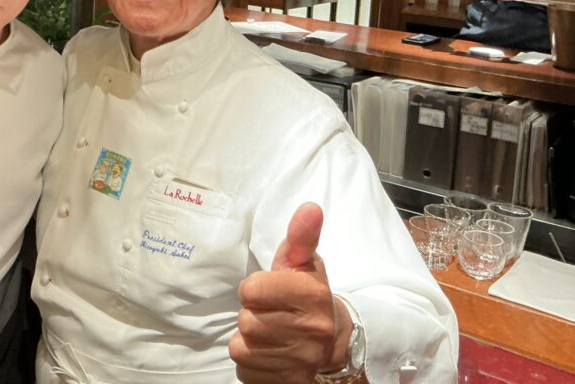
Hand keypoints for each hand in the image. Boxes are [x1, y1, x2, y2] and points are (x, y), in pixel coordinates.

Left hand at [229, 202, 347, 383]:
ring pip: (243, 349)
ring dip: (249, 341)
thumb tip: (310, 207)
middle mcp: (310, 332)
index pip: (251, 290)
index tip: (265, 290)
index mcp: (311, 296)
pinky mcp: (288, 383)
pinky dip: (252, 364)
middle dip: (251, 315)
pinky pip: (246, 373)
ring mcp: (301, 362)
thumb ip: (301, 236)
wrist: (332, 340)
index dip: (253, 289)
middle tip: (268, 312)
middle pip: (246, 322)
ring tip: (268, 332)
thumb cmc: (308, 294)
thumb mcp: (305, 263)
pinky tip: (269, 353)